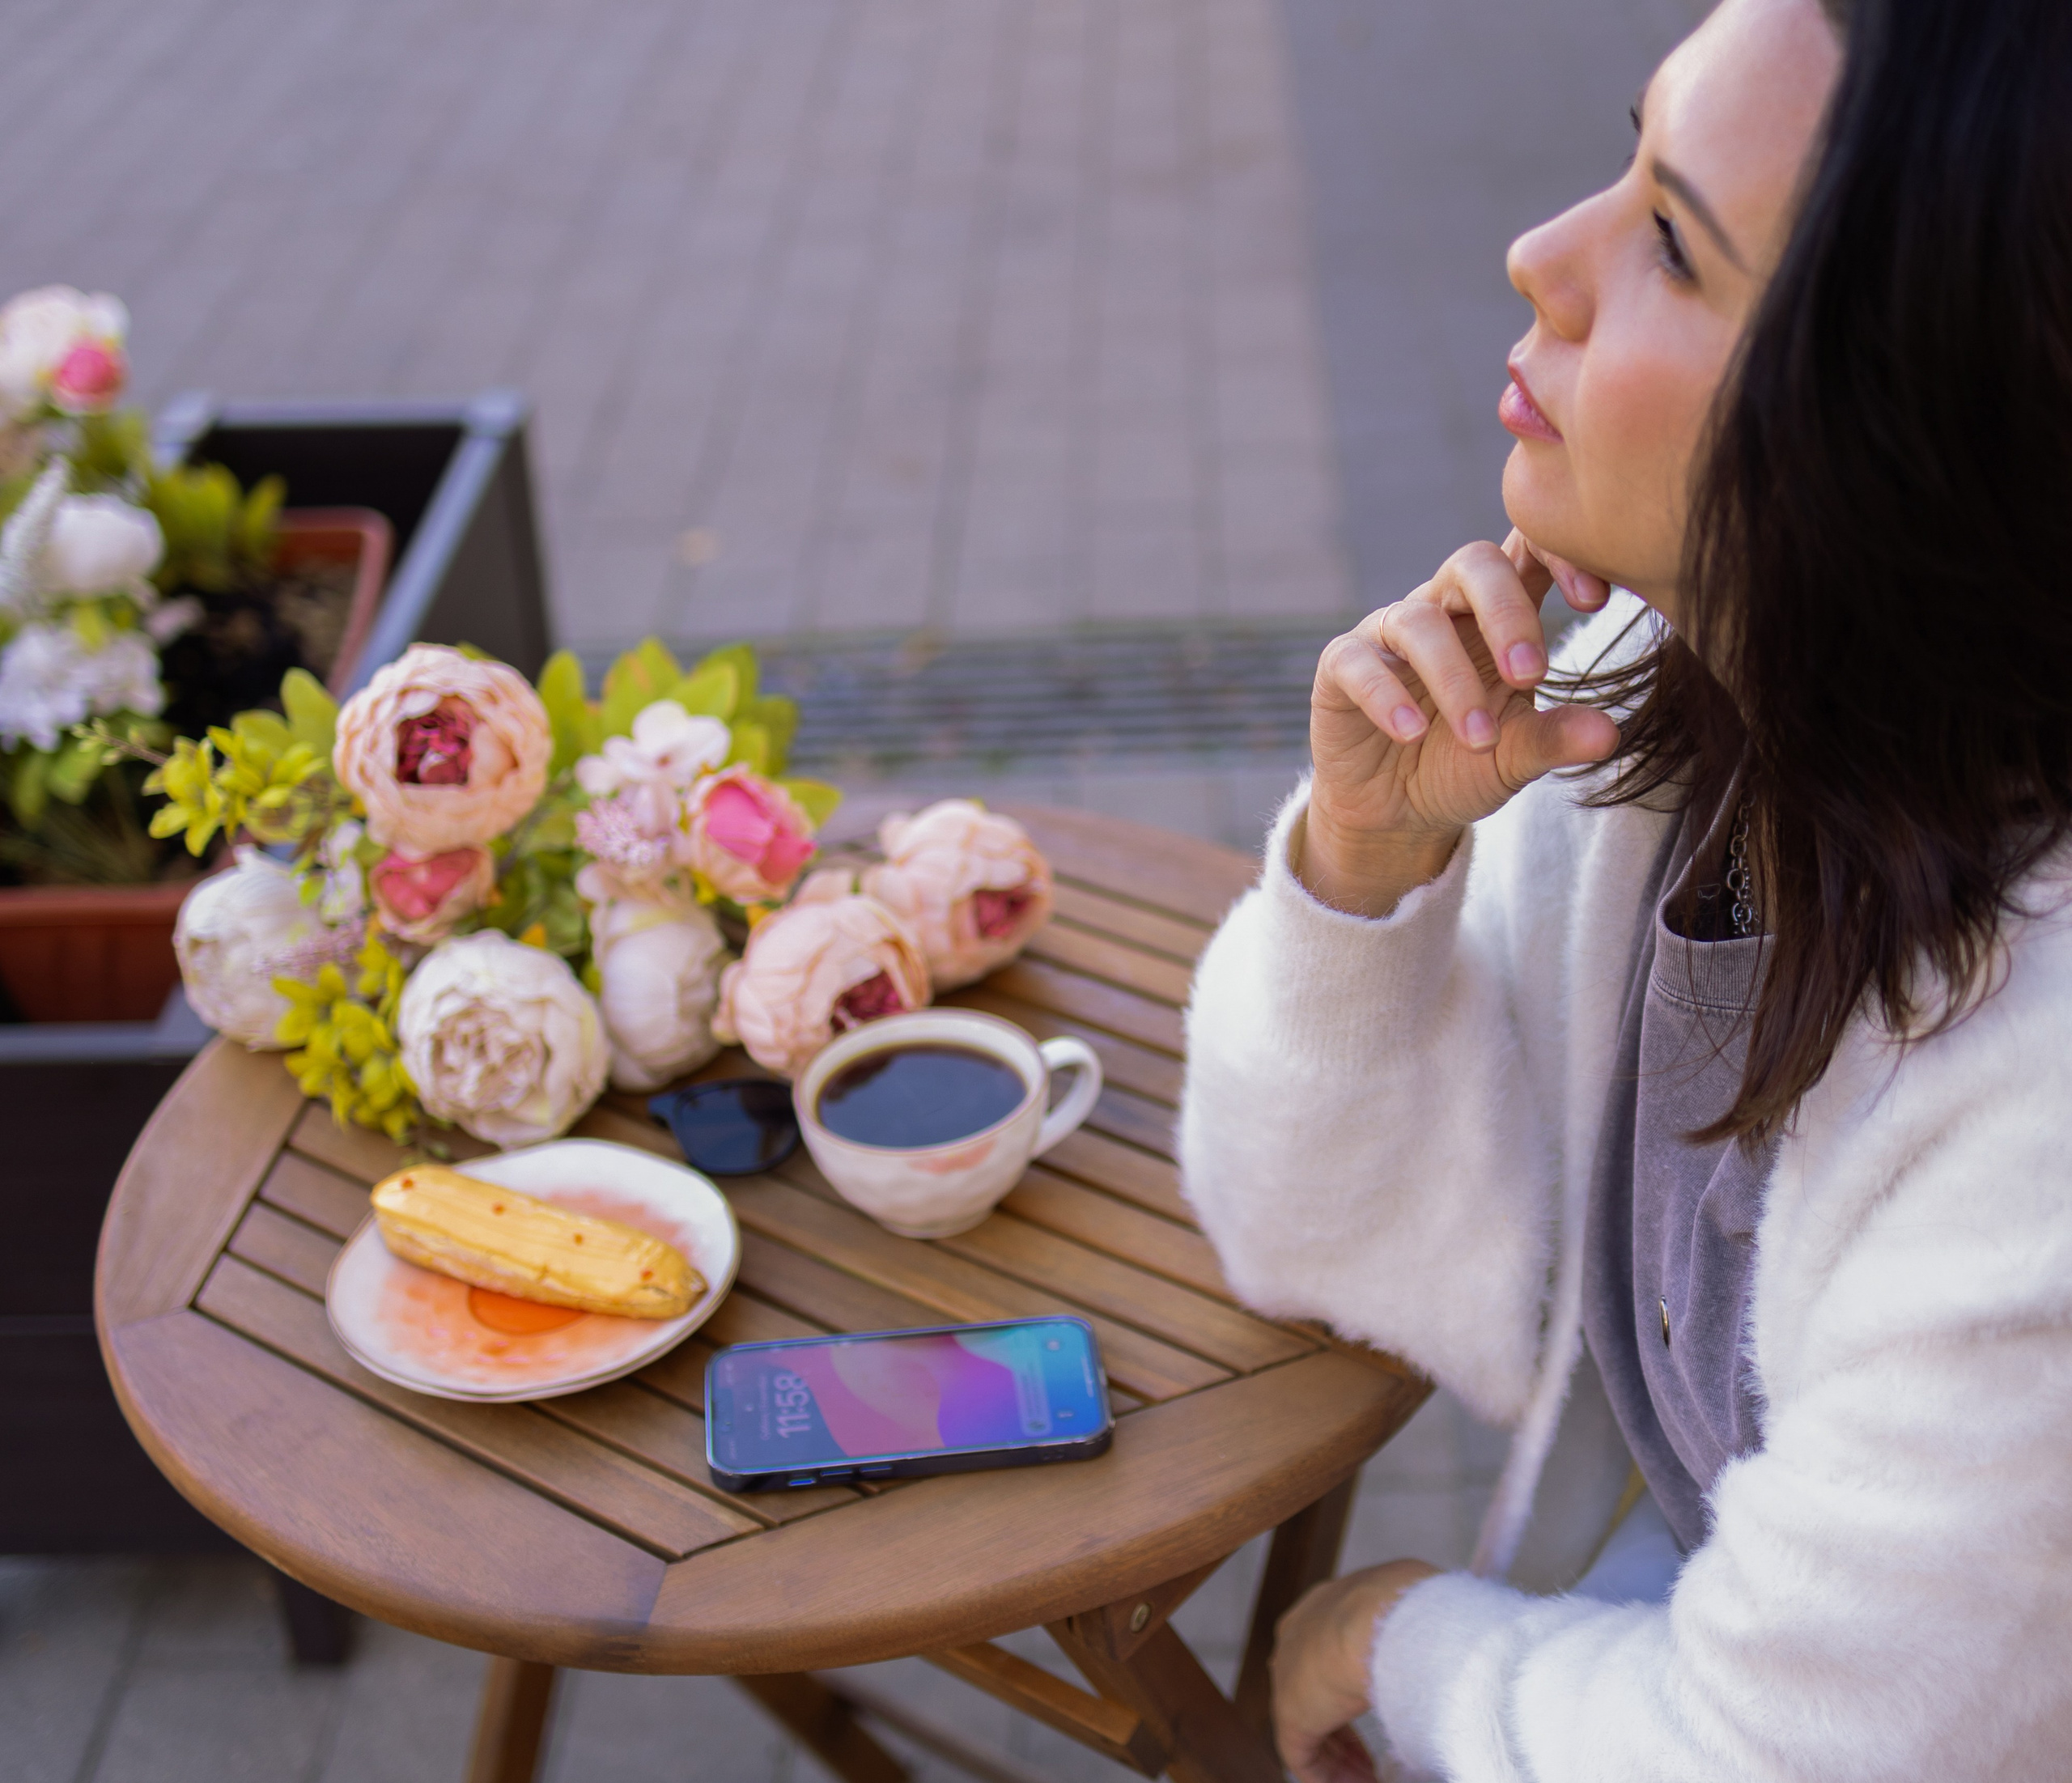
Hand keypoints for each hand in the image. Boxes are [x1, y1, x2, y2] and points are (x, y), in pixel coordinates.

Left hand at [1270, 1559, 1442, 1782]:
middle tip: (1371, 1757)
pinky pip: (1303, 1753)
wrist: (1382, 1616)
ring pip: (1310, 1725)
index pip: (1331, 1651)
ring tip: (1369, 1778)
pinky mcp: (1291, 1713)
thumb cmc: (1409, 1605)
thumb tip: (1451, 1646)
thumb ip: (1420, 1634)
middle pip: (1316, 1689)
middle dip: (1344, 1728)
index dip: (1354, 1686)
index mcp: (1326, 1605)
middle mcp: (1299, 1635)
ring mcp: (1288, 1673)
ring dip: (1340, 1756)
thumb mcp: (1415, 1611)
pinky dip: (1327, 1773)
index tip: (1382, 1707)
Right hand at [1301, 533, 1619, 915]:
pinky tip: (1412, 733)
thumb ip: (1556, 739)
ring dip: (1453, 679)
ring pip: (1418, 620)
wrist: (1397, 814)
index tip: (1596, 600)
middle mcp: (1444, 607)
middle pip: (1473, 563)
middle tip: (1531, 675)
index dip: (1563, 554)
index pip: (1530, 549)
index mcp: (1498, 611)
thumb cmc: (1465, 764)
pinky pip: (1357, 663)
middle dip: (1506, 613)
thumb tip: (1609, 735)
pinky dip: (1386, 696)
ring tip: (1478, 739)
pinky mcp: (1340, 669)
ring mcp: (1388, 634)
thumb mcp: (1517, 757)